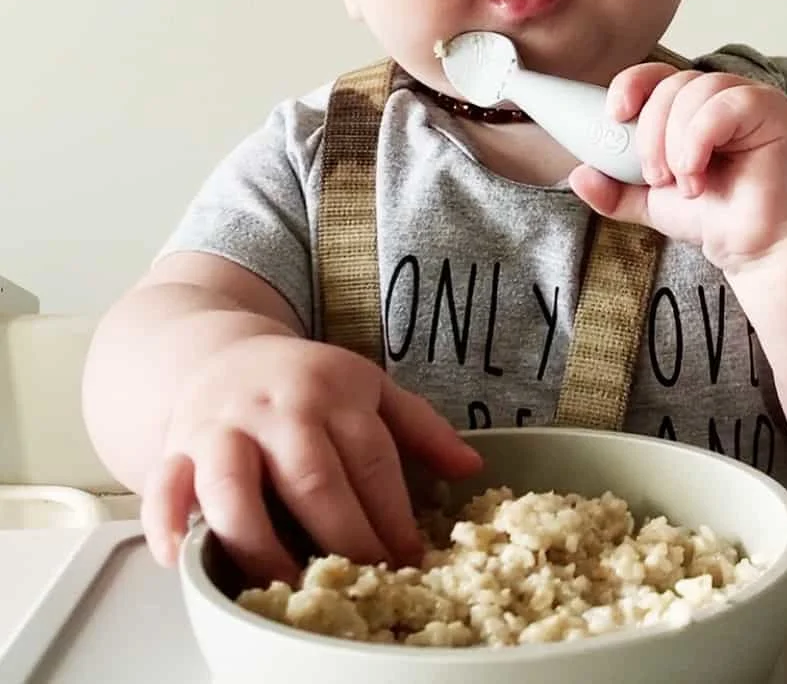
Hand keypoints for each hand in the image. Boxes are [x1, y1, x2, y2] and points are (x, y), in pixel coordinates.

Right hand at [141, 333, 481, 584]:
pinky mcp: (176, 447)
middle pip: (311, 476)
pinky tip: (184, 558)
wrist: (223, 351)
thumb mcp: (369, 388)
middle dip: (341, 535)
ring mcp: (223, 427)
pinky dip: (167, 521)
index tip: (410, 559)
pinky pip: (163, 484)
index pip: (370, 457)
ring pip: (235, 486)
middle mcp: (279, 408)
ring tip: (288, 587)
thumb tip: (472, 468)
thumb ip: (419, 428)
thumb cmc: (306, 382)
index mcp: (334, 391)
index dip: (392, 512)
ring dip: (259, 542)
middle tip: (363, 583)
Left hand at [570, 65, 786, 273]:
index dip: (631, 84)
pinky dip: (699, 139)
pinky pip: (725, 104)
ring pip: (695, 91)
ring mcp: (749, 99)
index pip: (656, 74)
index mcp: (690, 107)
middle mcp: (720, 95)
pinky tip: (699, 173)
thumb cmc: (717, 216)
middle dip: (651, 134)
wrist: (759, 246)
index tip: (614, 114)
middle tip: (656, 177)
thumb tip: (577, 175)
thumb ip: (615, 190)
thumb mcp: (652, 203)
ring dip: (676, 143)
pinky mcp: (773, 111)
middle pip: (671, 85)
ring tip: (687, 183)